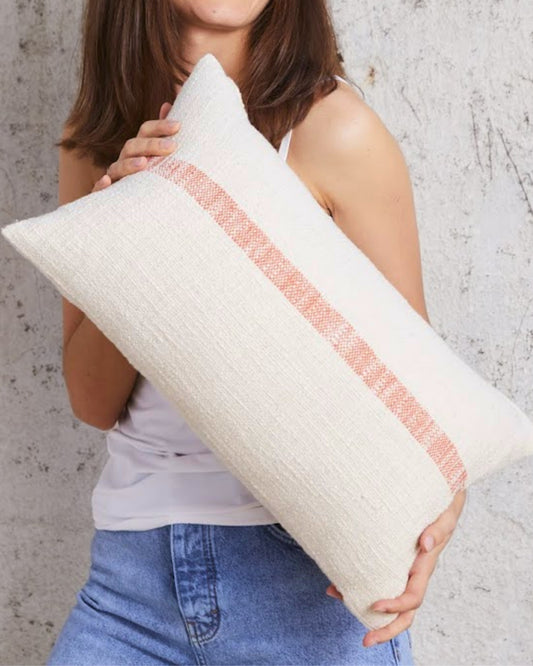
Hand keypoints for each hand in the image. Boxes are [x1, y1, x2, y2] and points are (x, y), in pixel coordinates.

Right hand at [92, 101, 179, 192]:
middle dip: (152, 145)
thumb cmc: (147, 179)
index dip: (160, 127)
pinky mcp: (105, 196)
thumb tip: (168, 104)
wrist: (131, 209)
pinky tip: (106, 181)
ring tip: (144, 163)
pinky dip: (100, 186)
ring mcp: (114, 177)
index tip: (178, 126)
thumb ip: (162, 135)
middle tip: (173, 146)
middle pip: (133, 147)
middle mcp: (124, 161)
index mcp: (136, 151)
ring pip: (117, 168)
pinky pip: (98, 191)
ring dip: (129, 164)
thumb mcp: (157, 158)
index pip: (145, 132)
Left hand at [326, 489, 466, 646]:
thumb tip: (425, 545)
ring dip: (367, 607)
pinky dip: (359, 579)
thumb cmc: (443, 503)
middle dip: (386, 629)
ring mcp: (404, 566)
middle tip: (365, 641)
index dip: (396, 606)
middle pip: (404, 613)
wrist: (441, 490)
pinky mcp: (393, 556)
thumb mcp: (444, 514)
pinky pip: (378, 574)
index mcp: (425, 566)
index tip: (375, 604)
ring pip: (389, 597)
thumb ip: (438, 529)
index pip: (413, 597)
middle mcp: (414, 571)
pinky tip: (338, 576)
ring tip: (337, 597)